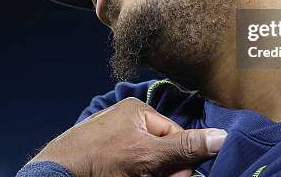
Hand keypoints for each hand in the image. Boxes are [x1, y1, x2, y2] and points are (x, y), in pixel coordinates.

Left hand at [28, 97, 227, 176]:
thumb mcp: (148, 155)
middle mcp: (125, 119)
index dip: (179, 160)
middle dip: (161, 169)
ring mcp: (112, 137)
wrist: (58, 175)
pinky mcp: (102, 154)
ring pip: (146, 161)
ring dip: (147, 175)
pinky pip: (129, 165)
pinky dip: (131, 175)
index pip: (175, 135)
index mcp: (137, 110)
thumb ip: (185, 147)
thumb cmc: (101, 160)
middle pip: (161, 149)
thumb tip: (223, 136)